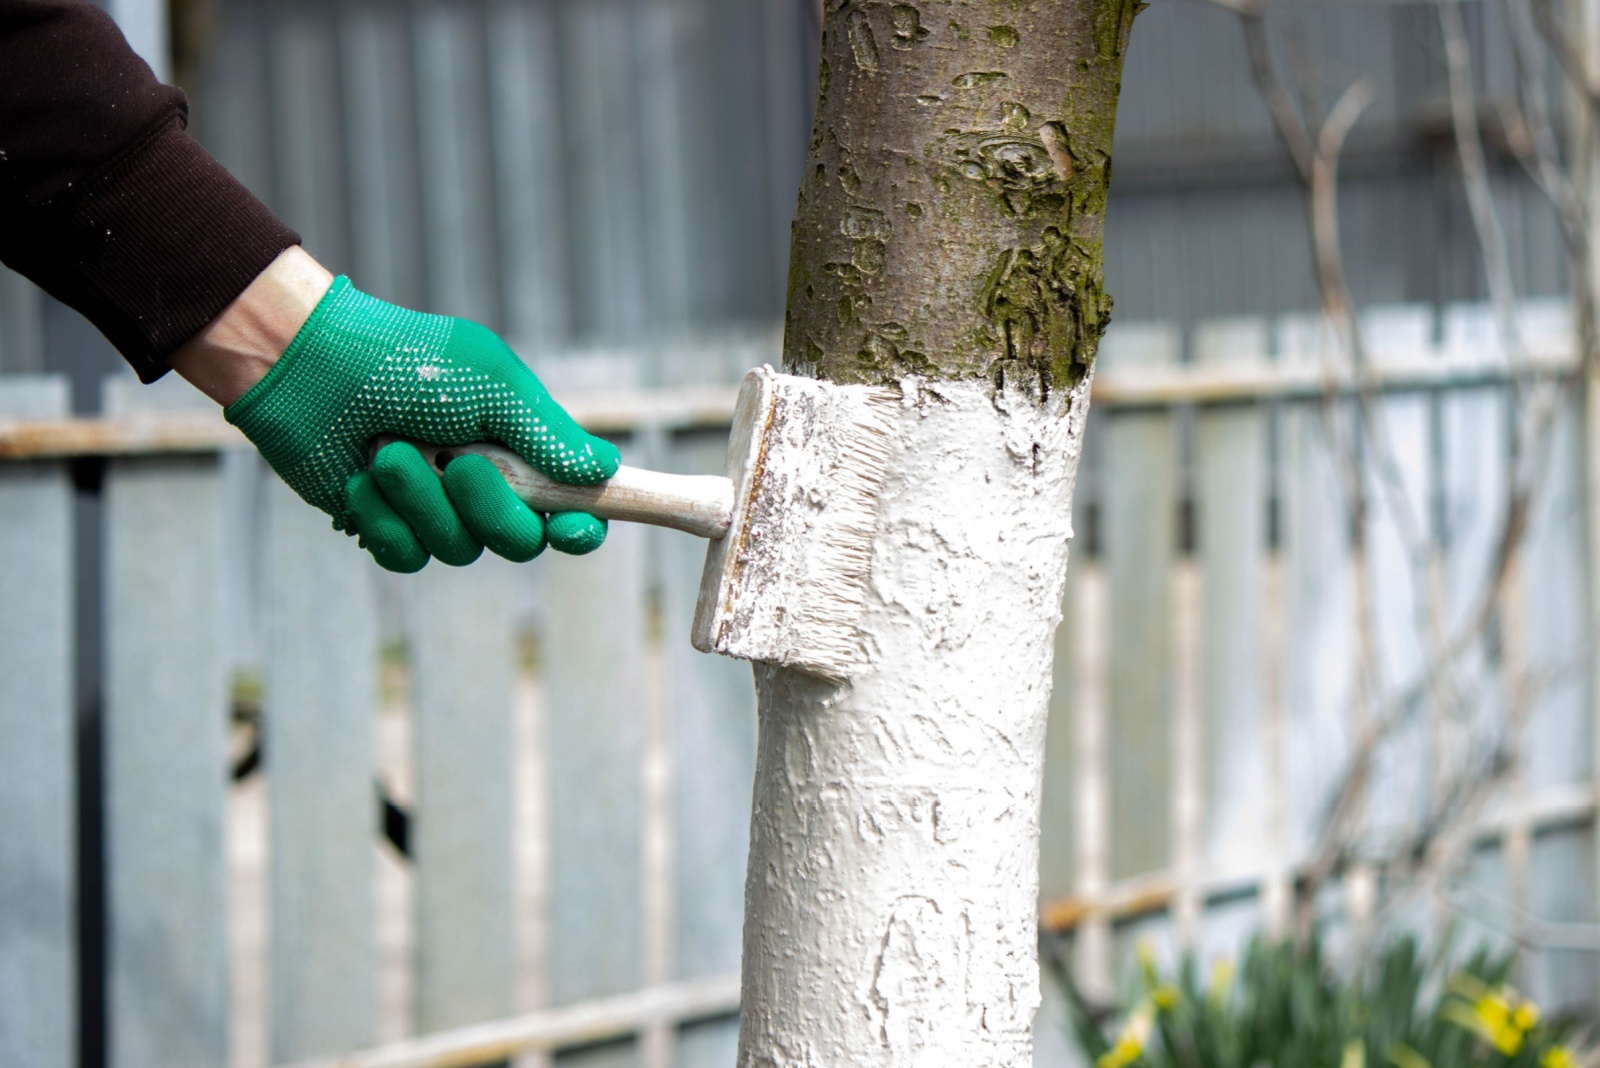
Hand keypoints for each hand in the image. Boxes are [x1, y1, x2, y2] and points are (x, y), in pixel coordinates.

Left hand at [187, 260, 618, 572]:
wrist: (307, 365)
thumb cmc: (405, 360)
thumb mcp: (491, 383)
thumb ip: (546, 432)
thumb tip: (605, 470)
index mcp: (521, 450)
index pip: (573, 507)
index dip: (582, 527)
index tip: (573, 528)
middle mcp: (486, 488)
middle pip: (520, 541)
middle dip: (491, 508)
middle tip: (459, 465)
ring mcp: (435, 511)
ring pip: (459, 550)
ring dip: (422, 501)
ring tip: (387, 451)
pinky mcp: (387, 528)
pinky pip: (406, 558)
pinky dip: (383, 519)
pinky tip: (360, 479)